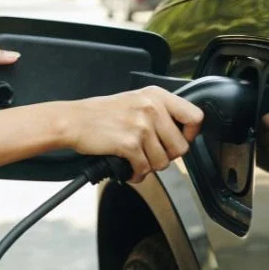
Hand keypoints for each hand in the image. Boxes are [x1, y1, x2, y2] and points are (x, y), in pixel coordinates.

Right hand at [68, 86, 203, 183]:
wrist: (74, 121)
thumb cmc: (101, 113)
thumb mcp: (135, 100)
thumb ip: (159, 111)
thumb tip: (181, 134)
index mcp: (156, 95)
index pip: (195, 117)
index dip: (190, 134)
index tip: (178, 139)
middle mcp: (152, 108)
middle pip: (181, 147)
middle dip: (166, 156)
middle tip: (150, 153)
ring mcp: (141, 126)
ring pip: (163, 162)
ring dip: (149, 166)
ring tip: (136, 159)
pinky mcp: (130, 144)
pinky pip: (144, 169)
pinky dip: (136, 174)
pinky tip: (128, 167)